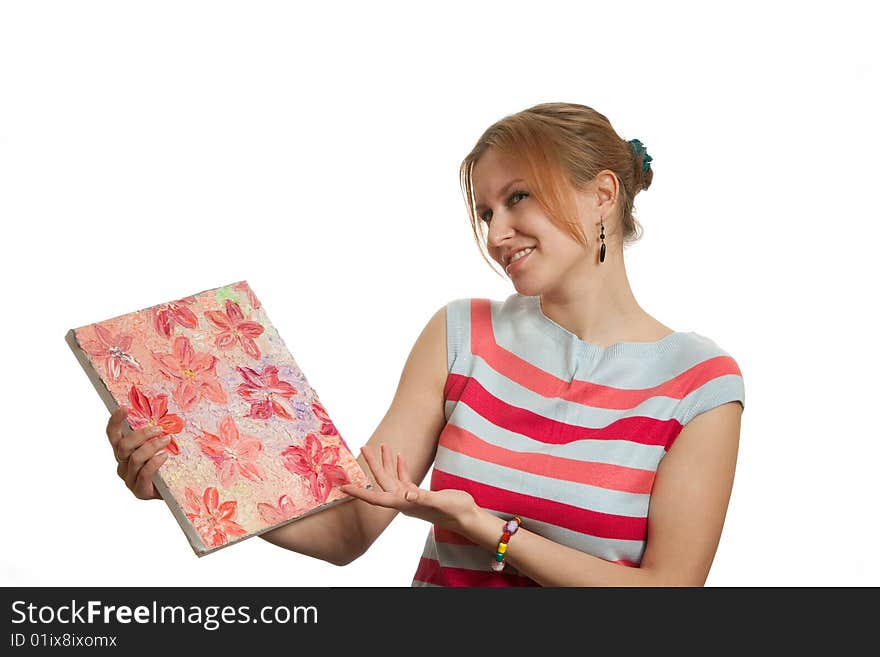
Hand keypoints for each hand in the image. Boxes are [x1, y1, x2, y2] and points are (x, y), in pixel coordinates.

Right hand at [106, 406, 168, 499]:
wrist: (174, 490)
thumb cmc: (167, 465)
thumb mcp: (159, 446)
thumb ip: (155, 434)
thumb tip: (162, 414)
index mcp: (123, 452)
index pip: (113, 435)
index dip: (115, 421)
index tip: (124, 408)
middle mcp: (122, 465)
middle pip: (123, 446)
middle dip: (141, 434)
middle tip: (158, 428)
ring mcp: (129, 479)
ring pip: (135, 458)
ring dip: (152, 446)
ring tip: (167, 440)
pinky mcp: (140, 491)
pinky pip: (145, 473)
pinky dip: (155, 462)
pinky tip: (165, 456)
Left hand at [340, 442, 477, 532]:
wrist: (467, 518)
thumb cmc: (455, 511)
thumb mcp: (440, 502)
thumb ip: (423, 498)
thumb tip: (407, 495)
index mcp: (404, 504)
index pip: (376, 498)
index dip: (359, 492)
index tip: (342, 487)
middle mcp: (403, 501)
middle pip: (382, 481)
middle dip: (372, 465)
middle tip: (363, 446)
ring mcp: (410, 497)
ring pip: (392, 477)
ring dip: (386, 462)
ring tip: (382, 444)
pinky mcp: (419, 494)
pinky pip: (404, 478)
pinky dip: (400, 467)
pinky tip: (399, 456)